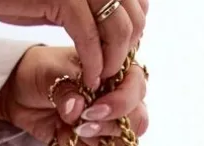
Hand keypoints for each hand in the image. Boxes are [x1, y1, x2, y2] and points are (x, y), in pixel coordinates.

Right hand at [0, 0, 147, 88]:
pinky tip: (88, 79)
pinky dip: (93, 63)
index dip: (135, 32)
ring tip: (98, 80)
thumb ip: (92, 8)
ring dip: (112, 62)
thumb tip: (122, 27)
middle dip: (125, 52)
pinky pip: (90, 37)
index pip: (140, 3)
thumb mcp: (64, 0)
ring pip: (119, 29)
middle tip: (109, 75)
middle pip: (135, 17)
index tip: (117, 55)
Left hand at [0, 45, 147, 145]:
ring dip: (92, 140)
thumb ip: (68, 88)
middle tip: (82, 123)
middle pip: (137, 124)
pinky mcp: (88, 143)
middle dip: (109, 127)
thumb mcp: (53, 72)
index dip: (121, 104)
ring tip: (68, 126)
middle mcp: (118, 99)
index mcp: (117, 72)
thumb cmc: (42, 70)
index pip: (138, 90)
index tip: (93, 109)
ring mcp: (105, 124)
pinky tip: (59, 132)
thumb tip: (77, 109)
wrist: (18, 91)